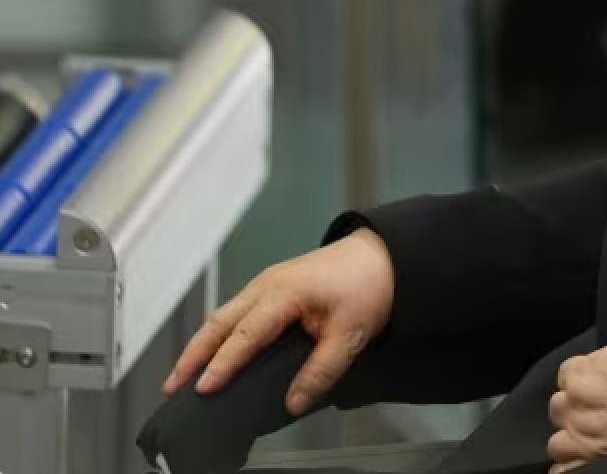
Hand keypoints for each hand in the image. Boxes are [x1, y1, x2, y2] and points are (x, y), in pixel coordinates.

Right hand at [164, 229, 395, 415]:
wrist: (383, 254)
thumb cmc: (368, 287)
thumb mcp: (351, 334)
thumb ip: (321, 370)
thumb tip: (294, 403)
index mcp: (284, 294)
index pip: (245, 335)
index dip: (223, 364)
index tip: (202, 388)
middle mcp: (267, 285)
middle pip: (220, 322)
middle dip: (193, 355)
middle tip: (172, 386)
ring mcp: (267, 282)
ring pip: (224, 314)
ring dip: (201, 343)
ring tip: (183, 375)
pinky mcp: (273, 284)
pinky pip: (236, 309)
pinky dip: (219, 332)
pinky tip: (215, 349)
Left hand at [547, 327, 606, 471]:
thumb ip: (606, 362)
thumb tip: (606, 367)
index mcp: (582, 373)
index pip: (566, 375)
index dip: (584, 380)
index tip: (598, 383)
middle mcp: (576, 405)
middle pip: (559, 408)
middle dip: (576, 408)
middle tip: (600, 409)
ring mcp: (584, 436)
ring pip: (558, 443)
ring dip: (574, 439)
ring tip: (596, 437)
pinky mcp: (596, 460)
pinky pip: (565, 470)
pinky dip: (573, 466)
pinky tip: (587, 459)